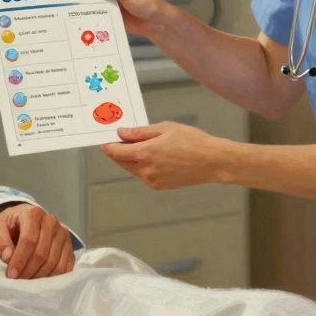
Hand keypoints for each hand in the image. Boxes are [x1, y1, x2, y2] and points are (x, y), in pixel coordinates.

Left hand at [0, 203, 74, 279]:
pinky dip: (53, 277)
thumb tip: (7, 257)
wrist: (25, 218)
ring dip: (39, 276)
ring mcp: (62, 233)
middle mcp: (51, 221)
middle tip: (17, 281)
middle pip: (42, 252)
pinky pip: (65, 266)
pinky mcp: (69, 245)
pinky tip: (41, 281)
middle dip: (28, 270)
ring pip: (54, 261)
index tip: (11, 274)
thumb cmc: (10, 224)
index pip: (29, 239)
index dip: (20, 259)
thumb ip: (0, 240)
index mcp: (33, 213)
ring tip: (27, 282)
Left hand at [101, 122, 227, 189]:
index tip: (104, 140)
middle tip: (119, 140)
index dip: (108, 146)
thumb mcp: (164, 128)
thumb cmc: (192, 142)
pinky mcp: (159, 186)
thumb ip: (140, 132)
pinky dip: (141, 165)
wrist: (212, 161)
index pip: (116, 152)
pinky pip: (143, 174)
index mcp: (145, 154)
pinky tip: (152, 155)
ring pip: (132, 168)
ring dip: (130, 158)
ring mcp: (152, 180)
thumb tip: (122, 133)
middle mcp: (146, 170)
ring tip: (140, 145)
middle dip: (117, 151)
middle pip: (121, 162)